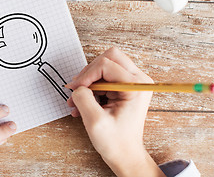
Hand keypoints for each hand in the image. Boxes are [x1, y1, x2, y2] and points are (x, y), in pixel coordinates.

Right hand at [66, 47, 164, 176]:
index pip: (105, 64)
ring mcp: (132, 82)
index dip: (86, 75)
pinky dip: (91, 88)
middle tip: (77, 89)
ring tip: (77, 101)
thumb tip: (77, 86)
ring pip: (104, 66)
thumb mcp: (94, 121)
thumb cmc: (116, 142)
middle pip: (108, 58)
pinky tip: (82, 103)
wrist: (126, 155)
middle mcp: (138, 80)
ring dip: (88, 82)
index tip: (74, 90)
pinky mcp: (125, 87)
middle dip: (89, 73)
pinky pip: (104, 77)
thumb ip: (83, 98)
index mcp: (136, 86)